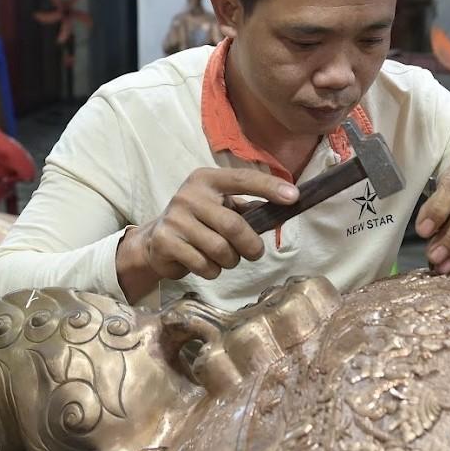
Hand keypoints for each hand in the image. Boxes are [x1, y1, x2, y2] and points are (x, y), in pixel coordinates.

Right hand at [117, 168, 298, 301]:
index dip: (269, 188)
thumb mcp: (221, 207)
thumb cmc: (199, 222)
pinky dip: (212, 271)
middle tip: (255, 253)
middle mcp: (189, 194)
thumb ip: (249, 208)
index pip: (243, 179)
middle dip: (251, 245)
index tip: (294, 197)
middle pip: (233, 225)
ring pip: (220, 249)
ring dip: (231, 261)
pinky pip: (204, 265)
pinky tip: (205, 264)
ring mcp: (175, 218)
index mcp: (207, 179)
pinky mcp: (165, 241)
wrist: (155, 241)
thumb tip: (287, 206)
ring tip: (225, 258)